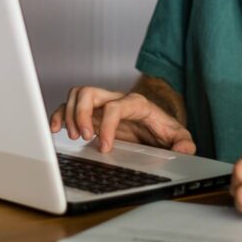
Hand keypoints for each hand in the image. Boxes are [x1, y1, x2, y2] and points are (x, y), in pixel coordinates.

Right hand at [48, 86, 195, 153]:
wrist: (157, 127)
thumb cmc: (164, 130)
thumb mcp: (179, 137)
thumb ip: (184, 142)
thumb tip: (185, 149)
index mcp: (136, 103)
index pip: (116, 106)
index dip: (107, 126)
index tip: (104, 146)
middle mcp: (116, 99)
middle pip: (90, 92)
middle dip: (82, 114)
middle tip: (84, 137)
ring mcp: (102, 104)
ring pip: (78, 95)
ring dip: (70, 114)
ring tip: (74, 136)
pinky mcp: (92, 113)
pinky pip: (70, 106)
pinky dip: (60, 114)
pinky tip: (56, 129)